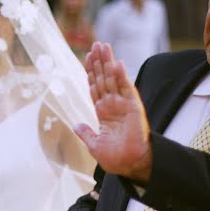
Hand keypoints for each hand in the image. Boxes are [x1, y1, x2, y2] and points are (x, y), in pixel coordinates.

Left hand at [74, 42, 152, 184]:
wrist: (130, 165)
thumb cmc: (115, 158)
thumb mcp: (94, 145)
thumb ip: (85, 133)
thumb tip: (76, 125)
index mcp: (103, 112)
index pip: (95, 87)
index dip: (91, 73)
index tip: (87, 58)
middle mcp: (113, 105)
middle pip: (104, 78)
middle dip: (99, 62)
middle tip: (96, 44)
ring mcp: (123, 105)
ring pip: (113, 79)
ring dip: (108, 62)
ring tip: (103, 46)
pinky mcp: (133, 107)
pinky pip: (126, 88)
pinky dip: (122, 76)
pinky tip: (116, 63)